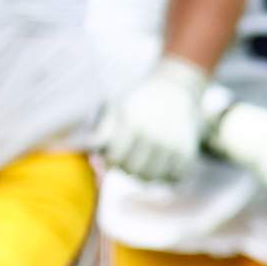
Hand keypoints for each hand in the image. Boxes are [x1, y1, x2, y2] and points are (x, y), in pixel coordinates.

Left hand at [100, 56, 207, 182]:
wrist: (177, 87)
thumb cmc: (139, 100)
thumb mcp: (117, 108)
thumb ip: (101, 132)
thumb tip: (78, 150)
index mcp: (132, 122)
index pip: (116, 160)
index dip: (113, 161)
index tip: (116, 153)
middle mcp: (153, 134)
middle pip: (134, 172)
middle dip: (129, 168)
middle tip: (132, 156)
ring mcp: (172, 144)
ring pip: (153, 178)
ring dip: (148, 173)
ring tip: (147, 159)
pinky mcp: (188, 151)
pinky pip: (174, 178)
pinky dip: (168, 174)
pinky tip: (164, 161)